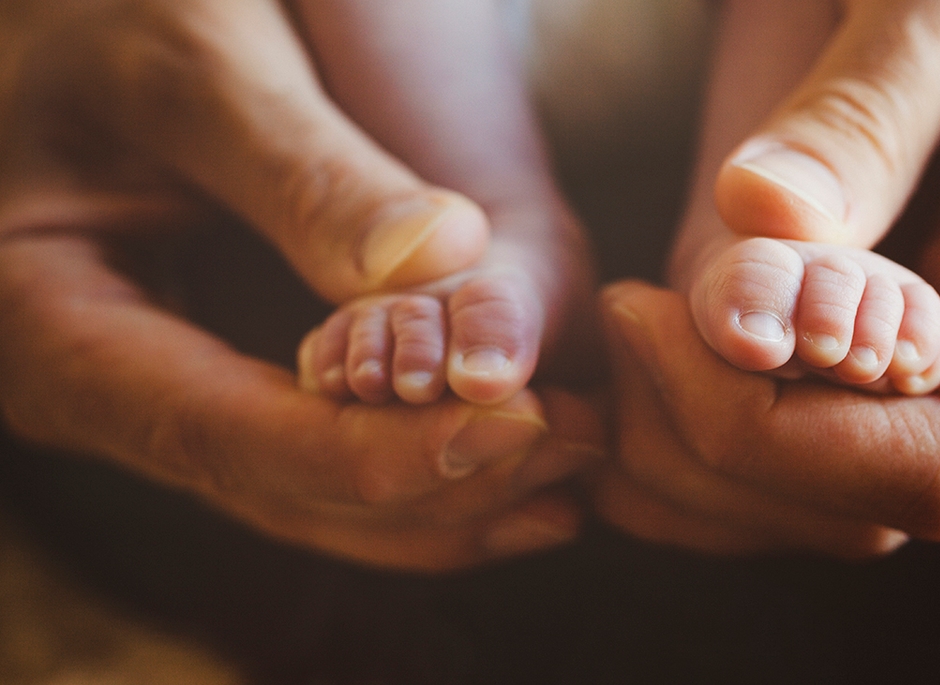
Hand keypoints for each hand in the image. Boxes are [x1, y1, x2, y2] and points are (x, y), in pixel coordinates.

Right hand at [0, 0, 603, 570]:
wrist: (75, 34)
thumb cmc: (107, 23)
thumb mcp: (196, 67)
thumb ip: (305, 170)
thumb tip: (447, 261)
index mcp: (51, 330)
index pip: (236, 437)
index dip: (387, 454)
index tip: (523, 428)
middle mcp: (101, 399)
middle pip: (287, 490)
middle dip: (442, 485)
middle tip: (581, 447)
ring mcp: (158, 408)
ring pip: (312, 499)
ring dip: (448, 497)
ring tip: (576, 468)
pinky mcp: (214, 394)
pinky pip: (317, 463)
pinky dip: (419, 471)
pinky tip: (515, 464)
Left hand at [597, 0, 939, 556]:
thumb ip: (874, 106)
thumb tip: (756, 213)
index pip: (936, 455)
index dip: (779, 434)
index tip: (661, 322)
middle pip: (854, 506)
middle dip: (708, 449)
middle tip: (624, 321)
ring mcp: (925, 341)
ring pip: (811, 497)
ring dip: (685, 456)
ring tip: (622, 336)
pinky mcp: (861, 327)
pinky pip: (784, 435)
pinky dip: (685, 425)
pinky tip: (631, 353)